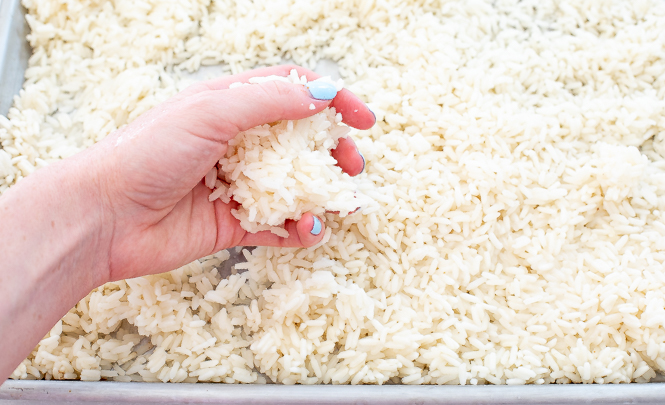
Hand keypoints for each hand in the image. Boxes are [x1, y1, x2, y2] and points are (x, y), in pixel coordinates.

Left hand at [87, 65, 374, 282]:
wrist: (104, 217)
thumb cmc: (147, 153)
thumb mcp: (209, 113)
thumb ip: (268, 101)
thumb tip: (322, 95)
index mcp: (230, 106)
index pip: (292, 93)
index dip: (332, 100)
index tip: (362, 119)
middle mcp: (237, 143)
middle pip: (301, 142)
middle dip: (332, 153)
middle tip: (352, 166)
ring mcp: (236, 185)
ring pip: (294, 186)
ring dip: (322, 194)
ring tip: (338, 205)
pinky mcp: (232, 224)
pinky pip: (277, 226)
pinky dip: (298, 230)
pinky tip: (307, 231)